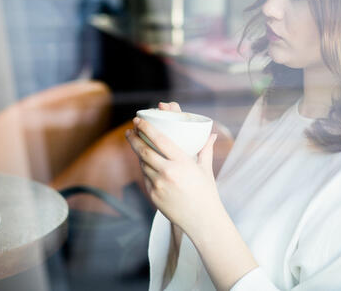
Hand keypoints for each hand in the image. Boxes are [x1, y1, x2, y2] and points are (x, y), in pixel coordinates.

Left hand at [126, 108, 221, 236]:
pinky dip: (145, 169)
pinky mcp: (153, 196)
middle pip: (144, 151)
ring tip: (137, 145)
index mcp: (182, 162)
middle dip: (134, 139)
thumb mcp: (205, 170)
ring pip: (143, 164)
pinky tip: (145, 164)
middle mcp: (168, 172)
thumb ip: (205, 150)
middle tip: (130, 131)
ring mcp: (159, 185)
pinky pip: (146, 178)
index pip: (159, 140)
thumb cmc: (206, 193)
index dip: (146, 128)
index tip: (138, 120)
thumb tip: (211, 135)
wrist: (202, 221)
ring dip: (138, 154)